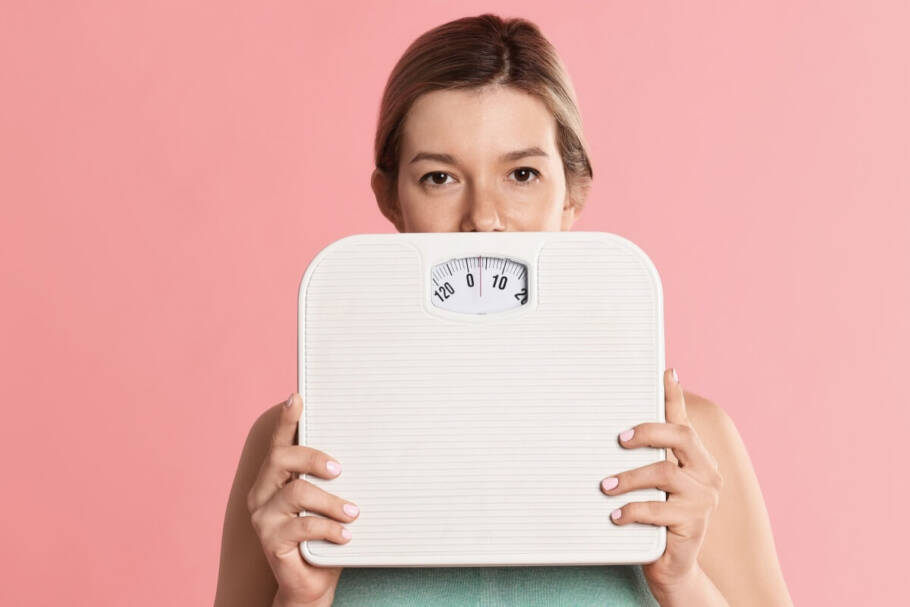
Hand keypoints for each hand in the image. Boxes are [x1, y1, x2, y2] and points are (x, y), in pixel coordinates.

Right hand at [247, 393, 359, 606]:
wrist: (312, 583)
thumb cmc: (325, 536)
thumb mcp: (329, 501)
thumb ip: (332, 479)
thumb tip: (361, 452)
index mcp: (275, 478)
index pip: (279, 442)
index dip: (286, 419)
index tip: (296, 398)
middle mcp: (262, 493)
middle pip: (282, 459)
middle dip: (313, 458)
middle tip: (340, 470)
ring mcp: (263, 517)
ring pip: (296, 492)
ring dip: (331, 501)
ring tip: (354, 513)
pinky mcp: (270, 541)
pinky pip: (302, 525)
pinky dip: (329, 528)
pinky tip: (345, 535)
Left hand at [599, 368, 723, 595]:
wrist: (672, 567)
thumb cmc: (655, 518)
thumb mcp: (650, 484)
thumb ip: (642, 456)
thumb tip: (615, 428)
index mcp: (695, 457)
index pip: (683, 419)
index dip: (674, 394)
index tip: (665, 372)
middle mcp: (705, 472)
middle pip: (681, 437)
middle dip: (648, 431)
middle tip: (619, 440)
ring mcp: (702, 498)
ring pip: (665, 473)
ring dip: (629, 478)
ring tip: (604, 486)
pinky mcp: (693, 524)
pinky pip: (659, 510)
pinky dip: (633, 510)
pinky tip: (615, 515)